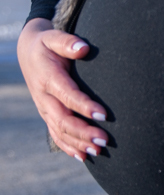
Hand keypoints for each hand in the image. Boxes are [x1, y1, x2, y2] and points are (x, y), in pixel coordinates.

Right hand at [17, 18, 107, 160]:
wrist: (27, 52)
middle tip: (105, 140)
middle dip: (84, 132)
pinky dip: (68, 146)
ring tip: (98, 152)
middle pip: (63, 119)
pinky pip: (55, 134)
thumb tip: (84, 48)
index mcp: (48, 78)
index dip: (84, 106)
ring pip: (59, 131)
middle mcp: (44, 97)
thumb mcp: (54, 37)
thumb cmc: (47, 44)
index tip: (104, 115)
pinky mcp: (47, 114)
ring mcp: (44, 108)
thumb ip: (68, 42)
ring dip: (78, 143)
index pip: (67, 95)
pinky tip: (83, 157)